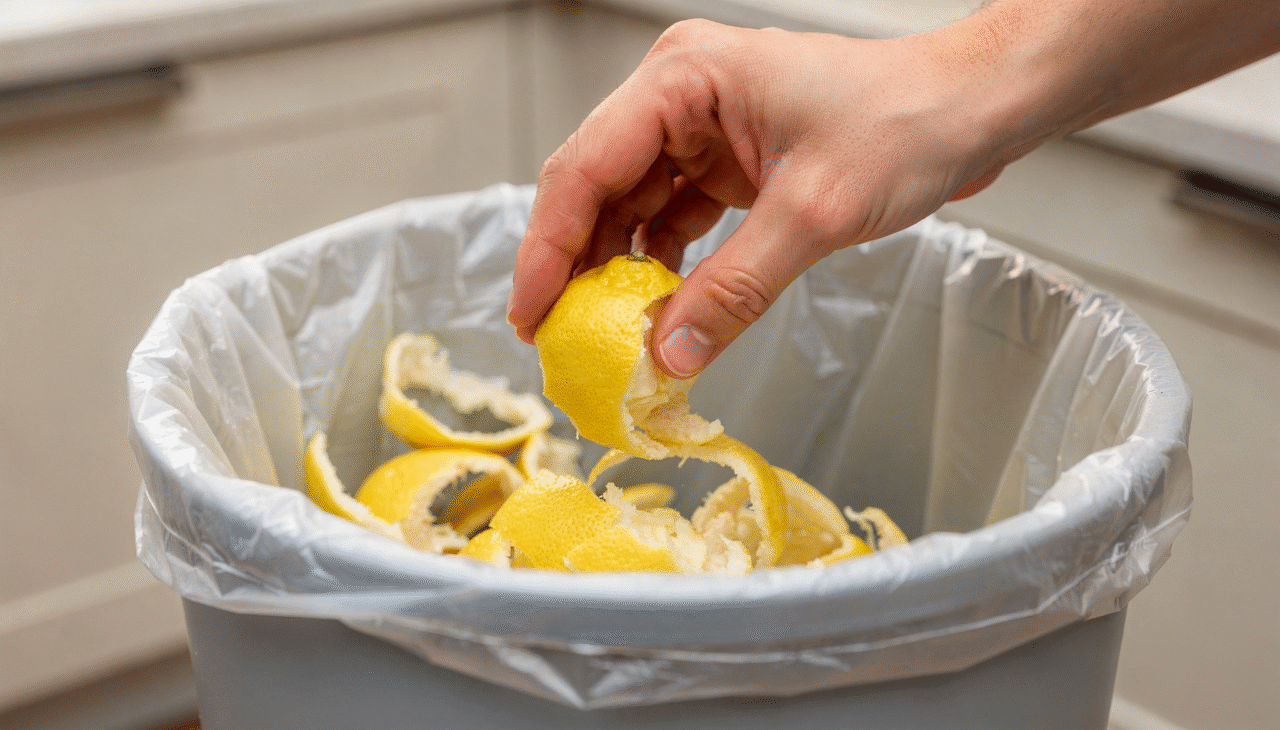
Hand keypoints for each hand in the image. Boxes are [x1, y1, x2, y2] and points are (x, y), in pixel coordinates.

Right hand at [506, 19, 1006, 376]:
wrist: (971, 109)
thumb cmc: (907, 120)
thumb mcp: (814, 214)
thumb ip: (733, 289)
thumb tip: (666, 354)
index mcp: (684, 78)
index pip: (586, 167)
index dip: (548, 248)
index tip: (531, 315)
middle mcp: (679, 96)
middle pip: (595, 188)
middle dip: (575, 266)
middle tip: (559, 340)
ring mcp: (699, 130)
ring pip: (628, 209)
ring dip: (616, 273)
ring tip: (603, 336)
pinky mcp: (724, 163)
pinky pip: (670, 220)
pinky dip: (660, 268)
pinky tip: (656, 310)